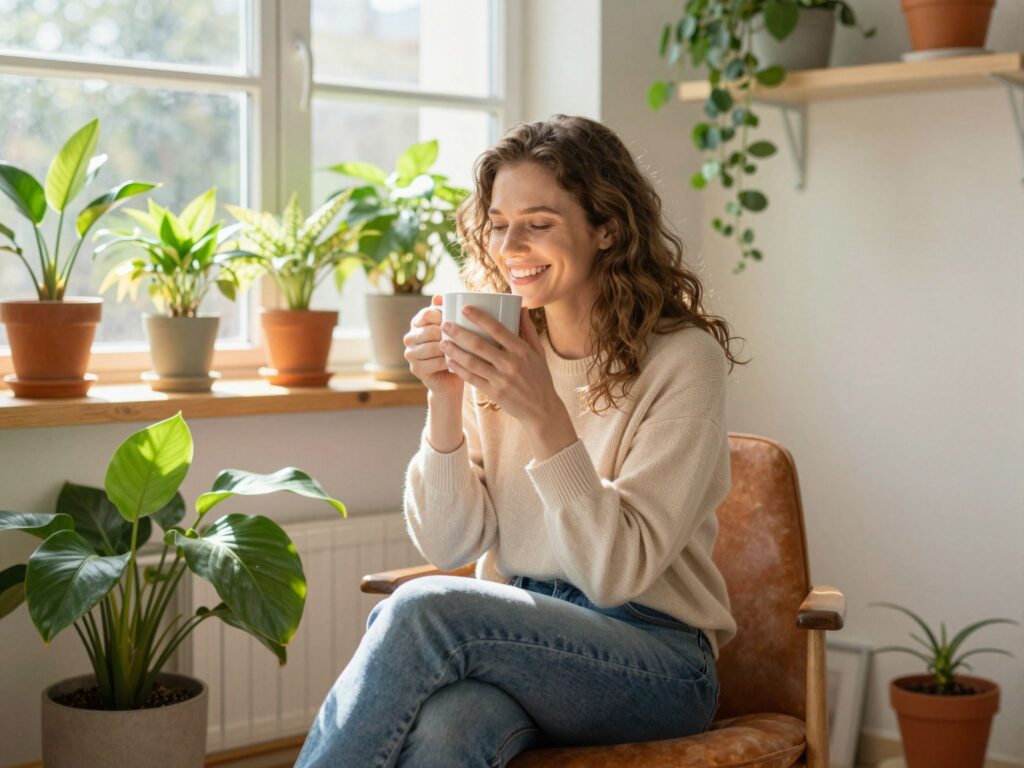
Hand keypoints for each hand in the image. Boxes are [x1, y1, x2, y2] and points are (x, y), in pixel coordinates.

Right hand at [403, 295, 464, 399]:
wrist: (451, 378)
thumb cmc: (455, 349)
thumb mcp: (453, 329)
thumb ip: (447, 312)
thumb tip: (440, 295)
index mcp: (417, 323)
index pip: (426, 313)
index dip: (443, 315)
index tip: (459, 320)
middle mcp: (410, 337)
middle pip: (429, 330)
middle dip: (448, 334)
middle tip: (466, 338)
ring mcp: (410, 353)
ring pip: (431, 347)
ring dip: (449, 349)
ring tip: (464, 350)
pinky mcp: (415, 369)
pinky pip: (433, 363)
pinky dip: (447, 362)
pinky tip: (458, 362)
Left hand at [441, 305, 562, 428]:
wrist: (542, 409)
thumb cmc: (539, 378)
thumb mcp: (538, 352)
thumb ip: (528, 330)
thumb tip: (522, 307)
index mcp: (522, 350)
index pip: (497, 329)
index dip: (479, 317)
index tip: (465, 309)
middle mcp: (511, 364)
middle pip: (479, 345)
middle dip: (459, 333)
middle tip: (444, 324)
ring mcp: (501, 379)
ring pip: (472, 362)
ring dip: (454, 351)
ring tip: (442, 342)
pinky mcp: (494, 393)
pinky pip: (472, 379)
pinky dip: (459, 370)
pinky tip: (449, 362)